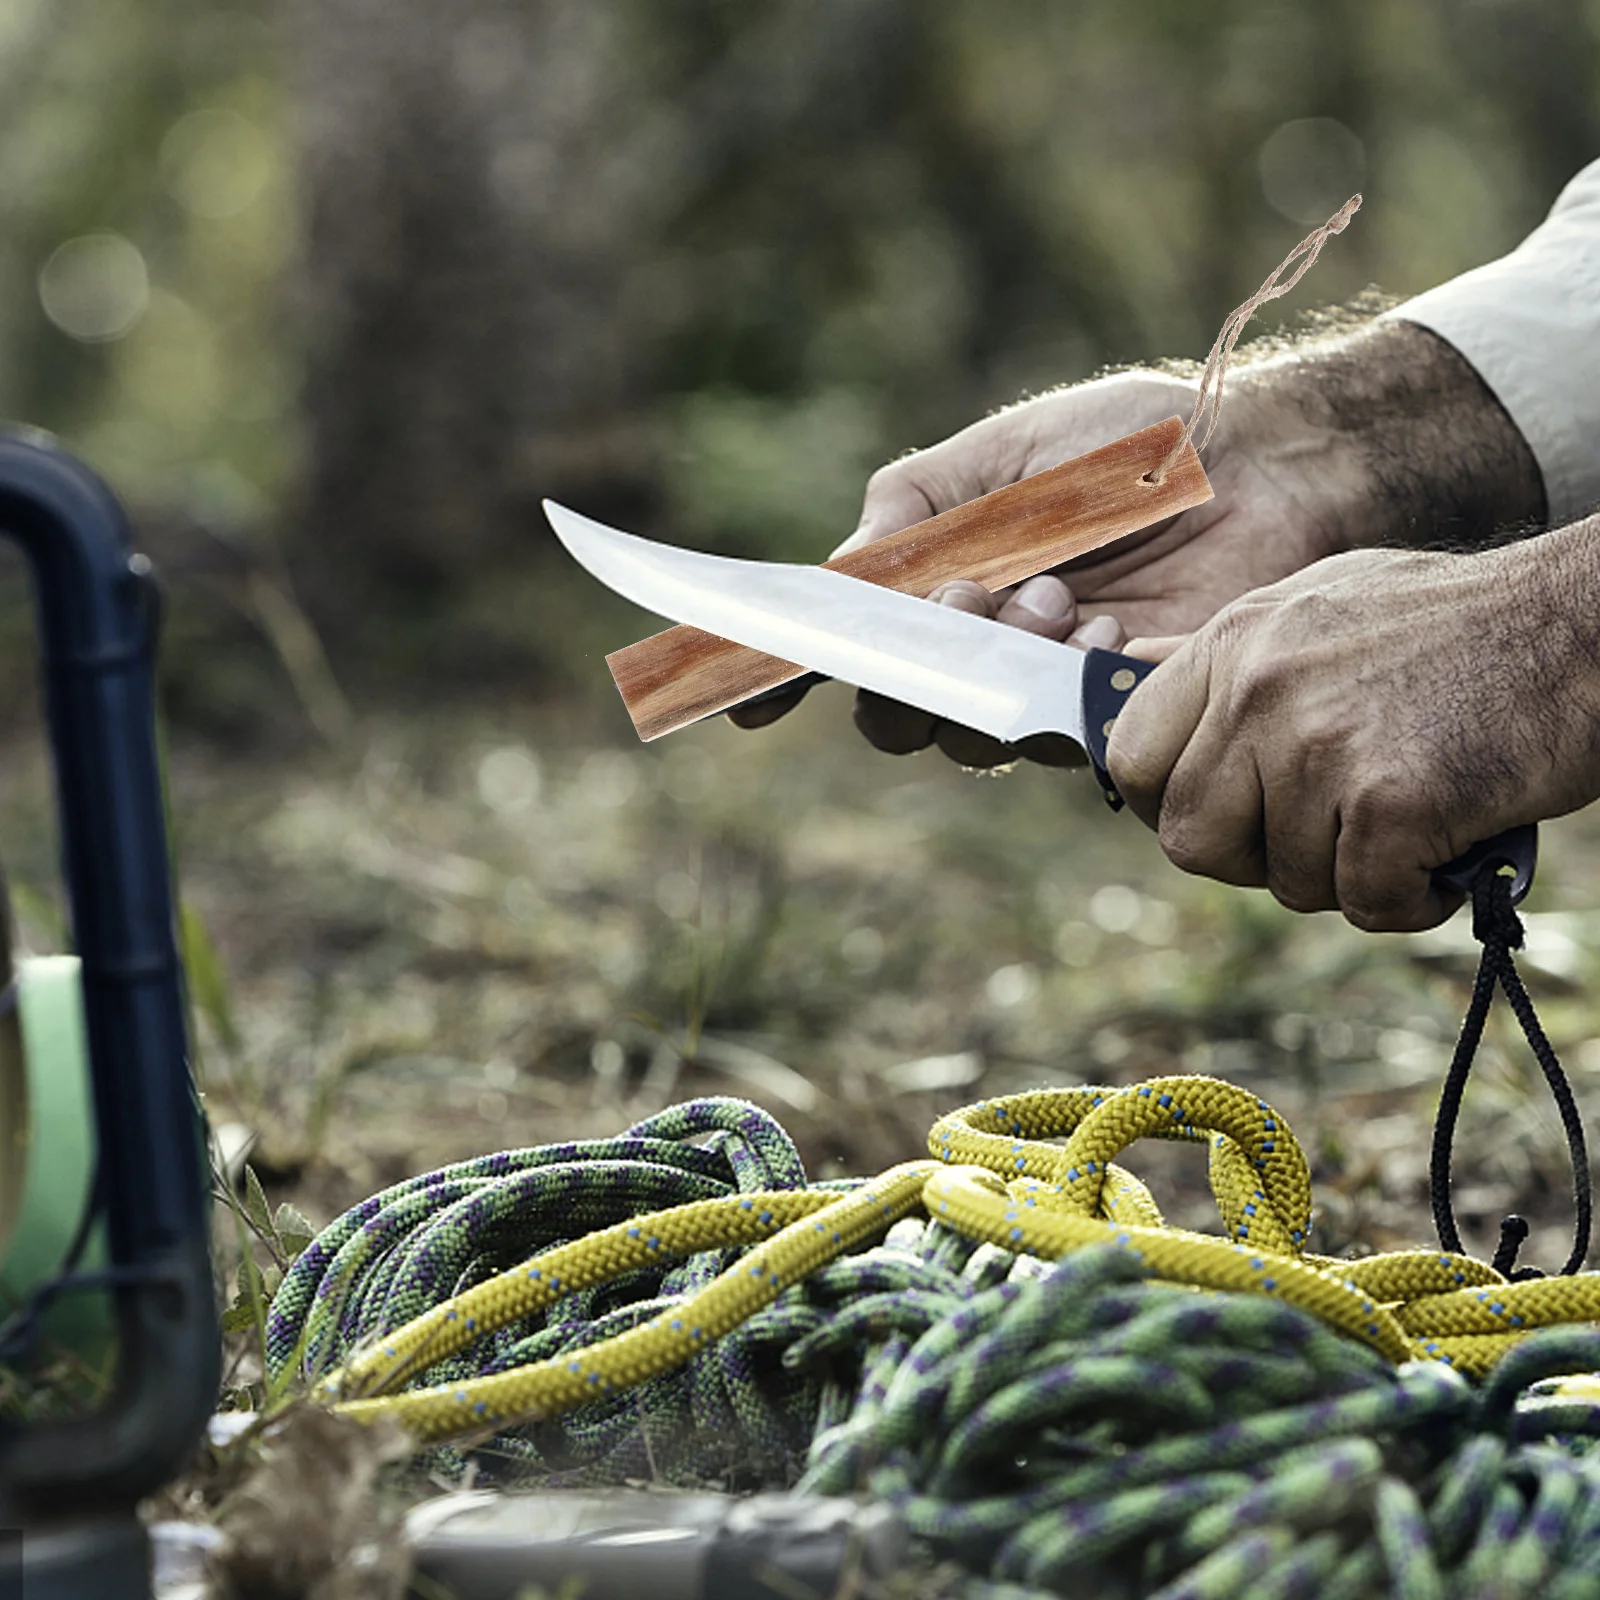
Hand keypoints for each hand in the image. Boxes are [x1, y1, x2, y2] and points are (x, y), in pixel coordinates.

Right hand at [730, 322, 1541, 770]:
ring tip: (1062, 594)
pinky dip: (1070, 675)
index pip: (846, 653)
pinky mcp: (1123, 718)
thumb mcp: (1004, 453)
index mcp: (943, 590)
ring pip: (969, 737)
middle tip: (973, 597)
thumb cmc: (1138, 442)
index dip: (780, 681)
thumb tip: (839, 577)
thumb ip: (911, 507)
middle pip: (897, 717)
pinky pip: (1060, 736)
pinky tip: (1115, 622)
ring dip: (995, 663)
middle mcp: (985, 655)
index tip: (732, 703)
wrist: (1275, 458)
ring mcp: (1050, 694)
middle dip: (912, 668)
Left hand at [1106, 526, 1599, 930]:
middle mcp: (1260, 690)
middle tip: (1324, 836)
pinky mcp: (1389, 802)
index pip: (1129, 757)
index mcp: (1233, 642)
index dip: (1166, 806)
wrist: (1589, 622)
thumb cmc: (1459, 624)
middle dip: (1253, 860)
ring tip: (1411, 818)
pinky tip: (1448, 848)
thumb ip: (1225, 658)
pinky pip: (1365, 903)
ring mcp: (1319, 746)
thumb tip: (1122, 675)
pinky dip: (1411, 898)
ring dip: (1349, 874)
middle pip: (1190, 841)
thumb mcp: (1319, 604)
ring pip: (1284, 881)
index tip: (1223, 818)